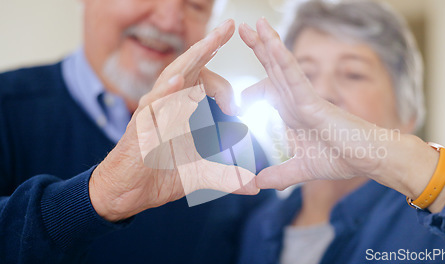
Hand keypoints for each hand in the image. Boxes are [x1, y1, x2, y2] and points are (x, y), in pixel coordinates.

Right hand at [89, 20, 257, 221]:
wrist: (127, 193)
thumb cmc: (160, 175)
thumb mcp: (201, 174)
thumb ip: (227, 176)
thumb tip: (255, 186)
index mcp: (182, 107)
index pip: (203, 81)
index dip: (224, 87)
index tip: (236, 107)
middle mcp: (167, 104)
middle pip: (188, 67)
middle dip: (208, 45)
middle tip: (227, 27)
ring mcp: (152, 112)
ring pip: (171, 77)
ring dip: (191, 59)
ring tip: (209, 43)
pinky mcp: (139, 126)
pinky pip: (151, 105)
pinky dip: (165, 92)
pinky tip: (179, 82)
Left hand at [239, 19, 444, 213]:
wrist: (369, 160)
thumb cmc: (342, 159)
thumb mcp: (300, 170)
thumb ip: (279, 175)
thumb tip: (255, 184)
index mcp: (292, 113)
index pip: (268, 92)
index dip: (250, 91)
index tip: (234, 100)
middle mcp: (297, 101)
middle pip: (273, 70)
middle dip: (258, 49)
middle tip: (242, 29)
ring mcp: (305, 98)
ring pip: (282, 67)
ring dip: (267, 44)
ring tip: (254, 23)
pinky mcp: (314, 101)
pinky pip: (295, 77)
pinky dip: (282, 60)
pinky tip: (270, 43)